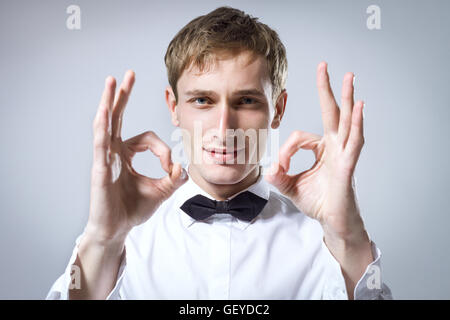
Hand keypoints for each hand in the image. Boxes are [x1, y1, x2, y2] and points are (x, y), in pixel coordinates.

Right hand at [86, 71, 187, 242]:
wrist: (117, 230)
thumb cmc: (132, 209)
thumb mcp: (161, 191)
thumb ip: (175, 178)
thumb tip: (185, 168)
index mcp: (126, 154)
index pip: (147, 138)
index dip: (163, 150)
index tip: (170, 167)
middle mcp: (113, 152)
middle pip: (117, 117)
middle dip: (122, 95)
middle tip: (127, 74)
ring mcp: (104, 158)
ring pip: (106, 123)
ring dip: (109, 101)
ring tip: (111, 81)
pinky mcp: (99, 168)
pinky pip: (100, 142)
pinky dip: (103, 125)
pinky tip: (105, 109)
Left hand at [265, 62, 366, 242]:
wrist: (332, 222)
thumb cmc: (317, 202)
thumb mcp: (290, 186)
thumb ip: (278, 176)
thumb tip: (267, 168)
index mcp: (322, 149)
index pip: (300, 137)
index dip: (286, 150)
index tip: (280, 167)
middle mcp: (334, 146)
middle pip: (331, 112)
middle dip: (327, 89)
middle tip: (325, 66)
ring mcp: (343, 153)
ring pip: (346, 120)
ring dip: (347, 97)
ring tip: (349, 76)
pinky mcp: (348, 165)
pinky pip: (354, 141)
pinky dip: (357, 123)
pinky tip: (358, 106)